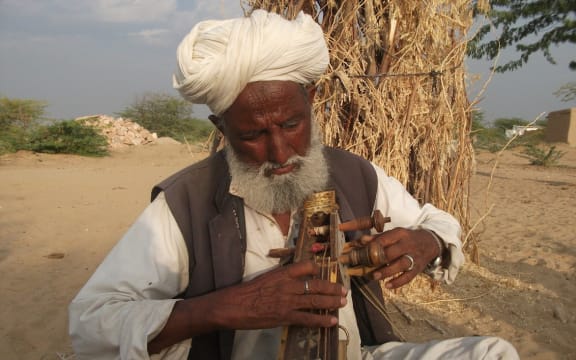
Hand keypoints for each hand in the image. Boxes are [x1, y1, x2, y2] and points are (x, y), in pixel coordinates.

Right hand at [209, 261, 346, 329]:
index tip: (325, 272)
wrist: (234, 305)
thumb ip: (280, 278)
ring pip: (315, 300)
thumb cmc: (246, 292)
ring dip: (331, 302)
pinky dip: (321, 320)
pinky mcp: (285, 316)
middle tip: (343, 290)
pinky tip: (331, 321)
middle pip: (315, 284)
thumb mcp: (265, 277)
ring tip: (342, 303)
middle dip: (332, 287)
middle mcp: (288, 285)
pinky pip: (308, 318)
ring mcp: (287, 301)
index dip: (318, 269)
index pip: (306, 266)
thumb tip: (293, 280)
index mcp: (282, 273)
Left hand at [367, 228, 439, 288]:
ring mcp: (414, 257)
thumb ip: (378, 238)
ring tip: (374, 276)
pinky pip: (408, 277)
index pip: (385, 239)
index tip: (360, 251)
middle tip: (364, 266)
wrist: (430, 242)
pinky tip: (387, 286)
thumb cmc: (406, 238)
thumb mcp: (395, 233)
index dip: (372, 245)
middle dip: (378, 260)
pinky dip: (398, 282)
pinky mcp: (418, 268)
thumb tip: (361, 241)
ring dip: (387, 271)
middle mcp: (407, 245)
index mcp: (400, 234)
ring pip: (401, 265)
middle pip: (392, 252)